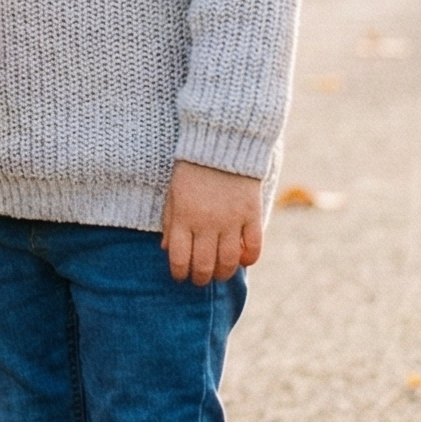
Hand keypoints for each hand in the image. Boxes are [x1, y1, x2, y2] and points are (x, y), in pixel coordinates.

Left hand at [161, 160, 263, 284]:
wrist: (222, 142)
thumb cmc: (192, 168)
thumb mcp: (173, 192)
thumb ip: (170, 221)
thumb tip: (166, 250)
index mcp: (183, 217)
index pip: (179, 258)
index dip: (179, 273)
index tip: (180, 276)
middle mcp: (206, 222)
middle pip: (204, 265)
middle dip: (201, 278)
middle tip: (201, 279)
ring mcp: (231, 220)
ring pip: (229, 262)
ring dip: (224, 273)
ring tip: (220, 273)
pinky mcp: (252, 214)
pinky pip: (254, 247)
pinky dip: (249, 259)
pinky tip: (243, 259)